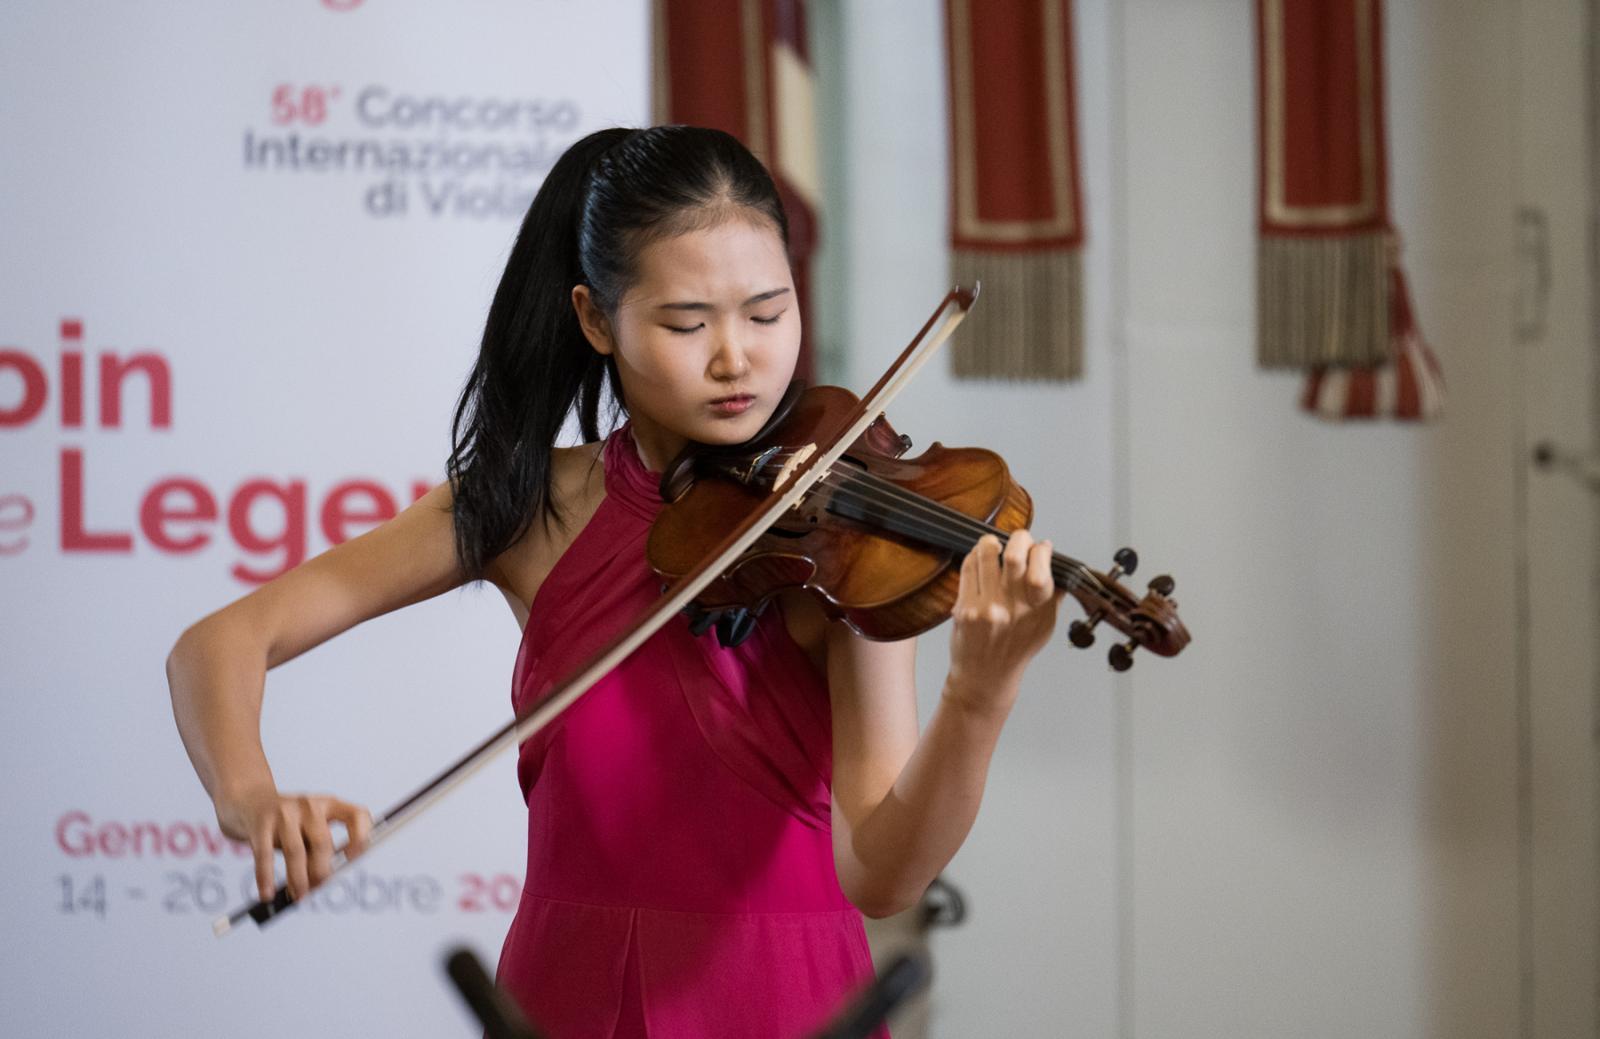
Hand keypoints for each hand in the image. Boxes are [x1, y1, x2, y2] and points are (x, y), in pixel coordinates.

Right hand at [216, 786, 371, 901]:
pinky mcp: (260, 824)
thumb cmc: (288, 822)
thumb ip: (320, 849)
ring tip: (298, 895)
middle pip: (323, 843)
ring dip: (298, 879)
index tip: (355, 858)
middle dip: (321, 872)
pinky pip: (265, 855)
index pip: (357, 815)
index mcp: (330, 804)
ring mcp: (284, 812)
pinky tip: (267, 894)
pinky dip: (266, 878)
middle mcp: (310, 805)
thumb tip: (322, 882)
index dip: (362, 836)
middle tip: (316, 889)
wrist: (248, 800)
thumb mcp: (311, 827)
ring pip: (296, 852)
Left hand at [945, 530, 1062, 715]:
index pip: (1043, 564)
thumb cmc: (1016, 649)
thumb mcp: (1046, 625)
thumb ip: (1052, 594)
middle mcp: (1013, 606)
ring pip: (986, 554)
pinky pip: (967, 568)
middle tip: (1019, 539)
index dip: (1042, 548)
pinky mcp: (964, 608)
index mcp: (1037, 608)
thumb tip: (1055, 560)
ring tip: (995, 545)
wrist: (986, 676)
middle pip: (1015, 554)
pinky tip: (979, 559)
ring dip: (991, 542)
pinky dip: (974, 556)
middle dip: (1019, 537)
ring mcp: (986, 607)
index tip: (1041, 547)